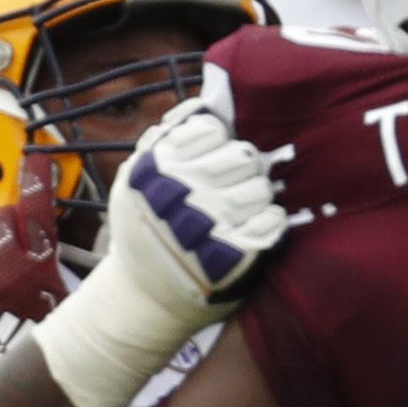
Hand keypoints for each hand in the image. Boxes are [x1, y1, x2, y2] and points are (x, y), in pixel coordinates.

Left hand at [0, 164, 65, 383]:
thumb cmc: (45, 359)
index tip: (35, 161)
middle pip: (4, 218)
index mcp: (42, 263)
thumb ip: (70, 274)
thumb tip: (79, 255)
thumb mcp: (72, 310)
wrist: (11, 403)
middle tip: (11, 242)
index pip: (39, 206)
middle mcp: (5, 260)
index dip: (38, 180)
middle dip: (9, 223)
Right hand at [26, 93, 290, 406]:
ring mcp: (210, 226)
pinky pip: (274, 221)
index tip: (208, 162)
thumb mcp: (133, 181)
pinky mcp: (236, 256)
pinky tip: (251, 229)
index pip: (211, 129)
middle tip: (230, 188)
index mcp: (155, 168)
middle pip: (242, 155)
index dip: (215, 143)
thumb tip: (202, 105)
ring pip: (262, 187)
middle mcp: (182, 193)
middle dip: (240, 169)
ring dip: (257, 196)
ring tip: (240, 210)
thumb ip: (162, 140)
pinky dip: (269, 222)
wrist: (141, 301)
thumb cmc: (142, 233)